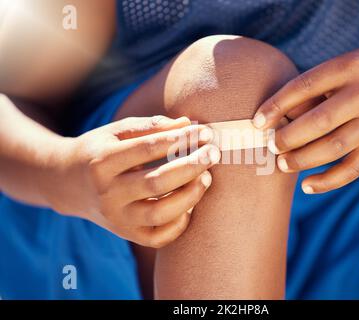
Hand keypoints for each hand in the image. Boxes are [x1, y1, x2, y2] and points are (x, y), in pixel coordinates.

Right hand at [46, 116, 219, 247]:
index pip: (147, 148)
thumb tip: (188, 123)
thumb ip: (151, 126)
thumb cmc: (100, 152)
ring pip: (160, 212)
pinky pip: (159, 236)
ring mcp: (116, 218)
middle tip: (214, 153)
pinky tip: (191, 203)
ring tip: (206, 177)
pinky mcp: (126, 234)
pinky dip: (180, 222)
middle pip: (157, 182)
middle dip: (191, 166)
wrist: (69, 184)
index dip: (180, 139)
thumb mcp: (116, 132)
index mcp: (102, 162)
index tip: (204, 132)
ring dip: (191, 195)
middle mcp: (107, 193)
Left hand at [253, 49, 358, 192]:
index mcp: (350, 68)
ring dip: (301, 160)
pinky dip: (327, 182)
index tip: (257, 122)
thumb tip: (277, 116)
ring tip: (282, 164)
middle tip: (271, 145)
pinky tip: (307, 185)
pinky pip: (352, 170)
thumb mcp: (347, 64)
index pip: (304, 86)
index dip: (276, 106)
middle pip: (318, 122)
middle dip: (287, 138)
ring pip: (332, 148)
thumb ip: (317, 85)